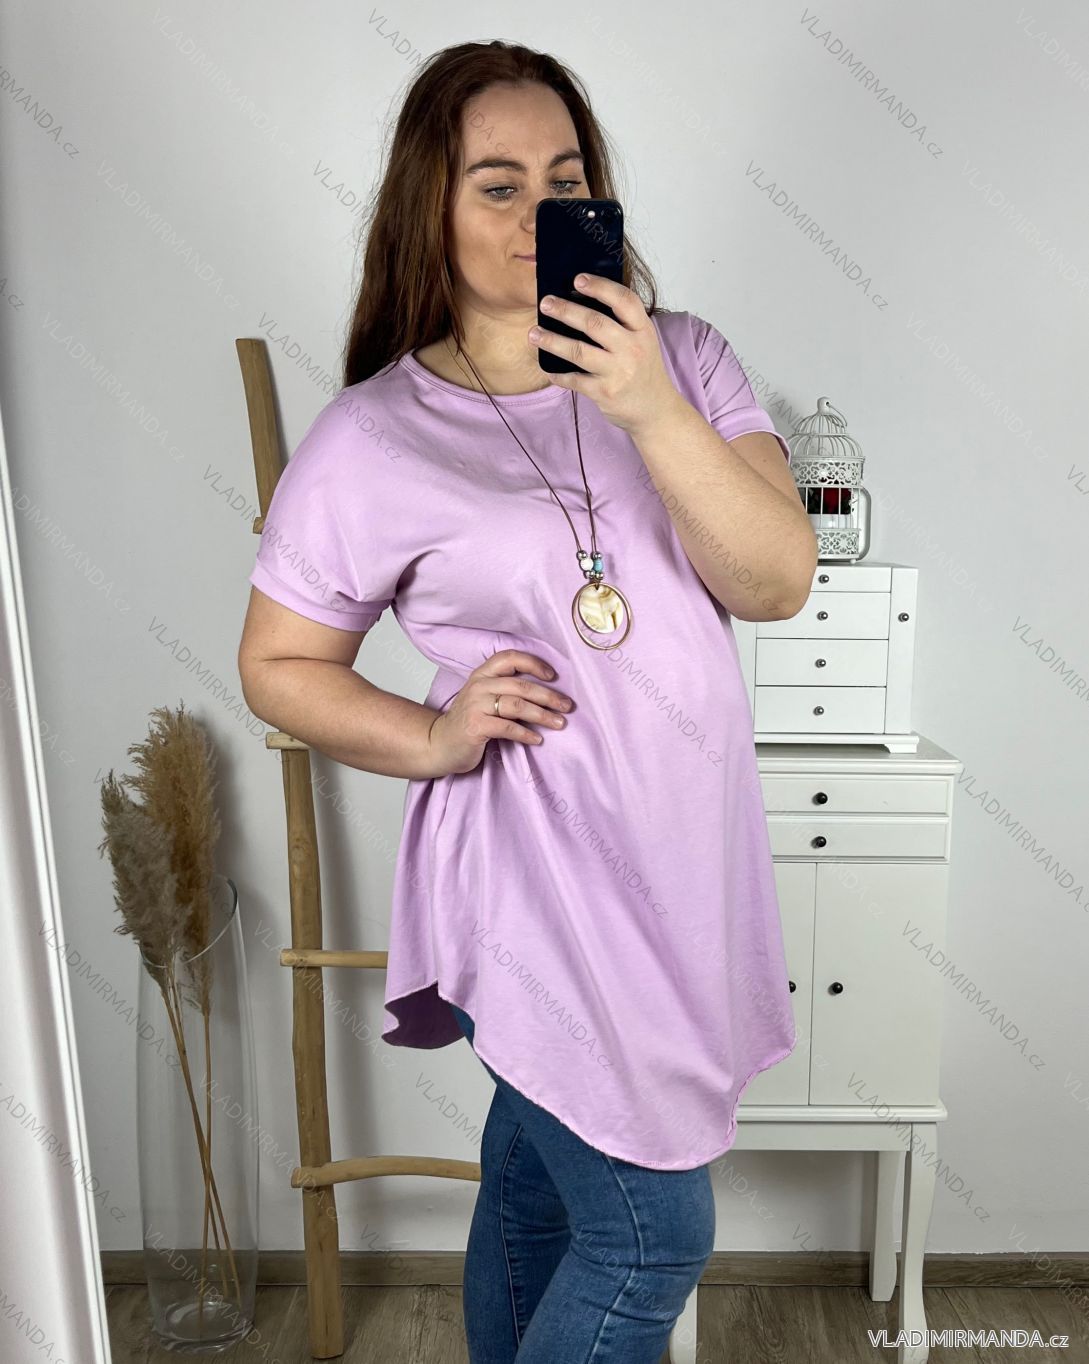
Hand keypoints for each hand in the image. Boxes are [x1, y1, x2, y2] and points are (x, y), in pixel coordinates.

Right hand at [426, 649, 574, 776]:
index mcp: (482, 674)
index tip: (553, 676)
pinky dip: (526, 733)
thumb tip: (546, 693)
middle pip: (521, 685)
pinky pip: (508, 727)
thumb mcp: (484, 698)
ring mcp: (476, 705)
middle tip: (567, 706)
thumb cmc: (469, 721)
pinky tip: (538, 739)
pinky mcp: (476, 726)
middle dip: (548, 696)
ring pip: (517, 705)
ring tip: (559, 723)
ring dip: (542, 715)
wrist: (440, 744)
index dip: (534, 663)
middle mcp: (479, 686)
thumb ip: (506, 689)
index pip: (510, 657)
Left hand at [529, 274, 682, 436]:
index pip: (624, 301)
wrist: (655, 410)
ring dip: (552, 341)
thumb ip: (622, 323)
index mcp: (643, 330)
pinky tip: (548, 369)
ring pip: (579, 351)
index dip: (601, 287)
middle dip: (566, 311)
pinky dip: (558, 375)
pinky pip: (574, 380)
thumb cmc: (643, 370)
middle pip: (595, 323)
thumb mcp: (643, 340)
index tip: (578, 279)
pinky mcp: (605, 392)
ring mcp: (619, 372)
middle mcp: (632, 349)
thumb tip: (581, 300)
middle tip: (545, 303)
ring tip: (533, 333)